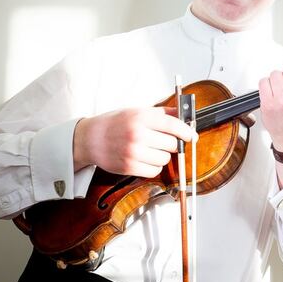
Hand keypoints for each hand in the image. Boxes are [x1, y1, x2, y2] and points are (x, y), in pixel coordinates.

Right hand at [72, 107, 196, 176]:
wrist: (90, 139)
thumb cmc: (115, 123)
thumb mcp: (137, 111)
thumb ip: (162, 113)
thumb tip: (184, 116)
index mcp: (141, 117)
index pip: (173, 125)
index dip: (187, 131)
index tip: (192, 136)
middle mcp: (137, 134)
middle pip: (172, 144)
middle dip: (172, 143)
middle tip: (164, 141)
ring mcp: (133, 152)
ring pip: (165, 159)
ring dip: (162, 155)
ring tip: (151, 149)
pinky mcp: (129, 167)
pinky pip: (154, 170)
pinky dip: (153, 166)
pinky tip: (145, 158)